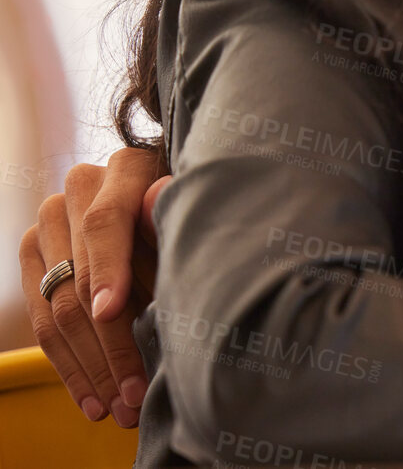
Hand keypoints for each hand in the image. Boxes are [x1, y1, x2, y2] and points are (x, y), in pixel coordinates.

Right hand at [16, 148, 169, 427]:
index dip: (110, 268)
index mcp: (125, 168)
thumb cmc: (196, 209)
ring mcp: (49, 221)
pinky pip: (43, 319)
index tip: (114, 311)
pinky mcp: (33, 254)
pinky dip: (71, 364)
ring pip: (58, 305)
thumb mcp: (195, 212)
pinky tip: (92, 398)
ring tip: (118, 407)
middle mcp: (79, 188)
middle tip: (133, 391)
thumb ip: (173, 220)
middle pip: (81, 275)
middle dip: (108, 343)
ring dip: (89, 366)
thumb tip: (158, 206)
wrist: (163, 197)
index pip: (106, 220)